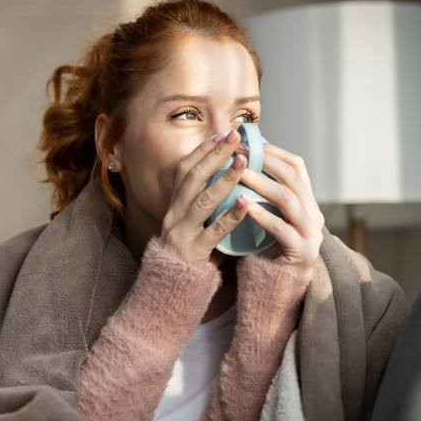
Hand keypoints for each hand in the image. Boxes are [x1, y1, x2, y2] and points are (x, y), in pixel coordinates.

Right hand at [160, 130, 251, 267]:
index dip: (203, 150)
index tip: (223, 133)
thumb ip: (206, 199)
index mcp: (174, 204)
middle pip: (192, 177)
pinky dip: (230, 216)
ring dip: (224, 180)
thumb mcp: (194, 220)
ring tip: (244, 163)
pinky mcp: (193, 252)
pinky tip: (246, 203)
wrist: (174, 286)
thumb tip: (229, 171)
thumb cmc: (193, 250)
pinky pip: (213, 232)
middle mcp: (174, 214)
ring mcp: (182, 233)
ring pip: (202, 201)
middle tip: (235, 137)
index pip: (185, 169)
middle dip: (214, 155)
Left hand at [239, 143, 324, 273]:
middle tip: (240, 153)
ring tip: (240, 174)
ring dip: (263, 184)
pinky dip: (262, 214)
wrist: (275, 286)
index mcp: (308, 202)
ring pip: (289, 200)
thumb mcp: (268, 215)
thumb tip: (241, 159)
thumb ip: (262, 193)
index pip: (297, 167)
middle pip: (293, 179)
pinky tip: (244, 205)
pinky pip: (281, 229)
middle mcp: (314, 215)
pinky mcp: (302, 252)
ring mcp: (311, 234)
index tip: (249, 142)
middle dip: (266, 163)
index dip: (274, 152)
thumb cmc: (266, 247)